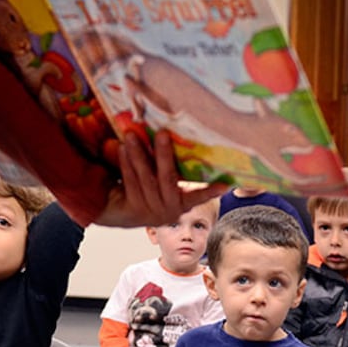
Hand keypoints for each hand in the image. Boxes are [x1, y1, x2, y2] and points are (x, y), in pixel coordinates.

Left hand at [95, 130, 227, 226]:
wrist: (122, 213)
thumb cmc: (149, 188)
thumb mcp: (164, 181)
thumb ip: (172, 168)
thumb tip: (180, 134)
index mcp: (182, 204)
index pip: (198, 196)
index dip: (211, 191)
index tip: (225, 184)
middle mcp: (169, 211)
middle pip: (167, 179)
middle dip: (163, 154)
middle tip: (161, 132)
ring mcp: (150, 212)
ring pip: (146, 180)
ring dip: (138, 155)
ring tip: (132, 135)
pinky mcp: (132, 211)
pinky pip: (130, 183)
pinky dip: (126, 164)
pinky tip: (122, 148)